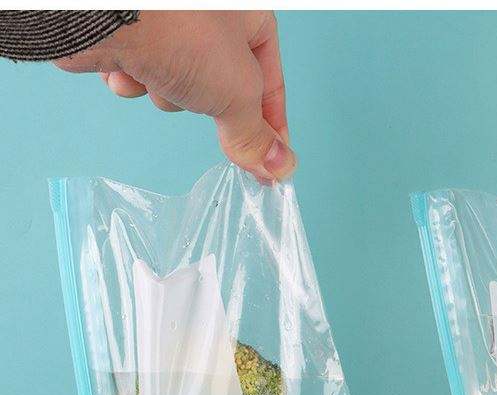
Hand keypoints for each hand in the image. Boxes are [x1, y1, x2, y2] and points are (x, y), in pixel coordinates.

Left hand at [55, 11, 295, 182]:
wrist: (108, 9)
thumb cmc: (182, 31)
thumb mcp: (237, 94)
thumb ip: (256, 136)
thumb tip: (279, 167)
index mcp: (249, 15)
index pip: (271, 82)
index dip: (271, 127)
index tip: (269, 164)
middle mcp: (210, 16)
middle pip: (222, 87)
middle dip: (206, 101)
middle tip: (203, 106)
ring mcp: (169, 24)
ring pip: (179, 84)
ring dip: (167, 92)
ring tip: (158, 73)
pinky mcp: (131, 33)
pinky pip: (141, 72)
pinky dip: (134, 78)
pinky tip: (127, 65)